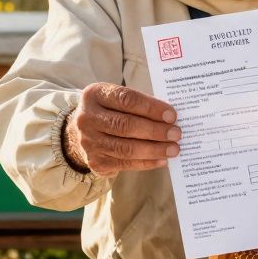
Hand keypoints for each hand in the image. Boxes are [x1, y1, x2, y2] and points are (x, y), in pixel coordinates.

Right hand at [63, 83, 180, 174]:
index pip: (126, 99)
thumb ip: (138, 105)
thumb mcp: (115, 100)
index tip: (172, 115)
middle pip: (125, 125)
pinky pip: (125, 163)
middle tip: (176, 134)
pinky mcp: (95, 161)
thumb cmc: (109, 112)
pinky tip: (162, 160)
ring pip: (126, 148)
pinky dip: (146, 162)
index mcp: (95, 95)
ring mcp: (89, 141)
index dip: (151, 108)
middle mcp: (87, 118)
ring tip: (174, 149)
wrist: (81, 133)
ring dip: (154, 149)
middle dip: (155, 130)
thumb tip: (170, 118)